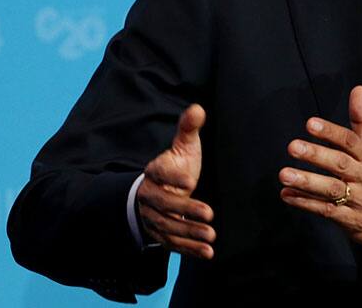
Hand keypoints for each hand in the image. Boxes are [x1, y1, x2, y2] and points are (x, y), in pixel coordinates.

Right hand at [136, 104, 215, 258]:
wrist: (158, 189)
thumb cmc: (175, 165)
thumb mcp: (182, 146)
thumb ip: (188, 129)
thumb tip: (198, 109)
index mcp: (153, 173)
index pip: (159, 175)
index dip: (172, 178)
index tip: (190, 181)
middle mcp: (150, 197)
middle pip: (165, 205)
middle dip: (186, 210)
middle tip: (209, 213)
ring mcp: (154, 217)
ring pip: (169, 227)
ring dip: (190, 233)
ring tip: (212, 235)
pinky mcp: (162, 234)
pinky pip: (173, 243)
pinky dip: (190, 249)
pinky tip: (208, 252)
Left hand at [279, 86, 361, 262]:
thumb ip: (361, 120)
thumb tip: (358, 89)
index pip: (350, 142)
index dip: (331, 132)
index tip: (310, 123)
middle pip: (340, 164)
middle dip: (316, 155)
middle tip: (292, 146)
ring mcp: (358, 200)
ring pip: (331, 189)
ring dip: (307, 182)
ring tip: (284, 174)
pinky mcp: (349, 220)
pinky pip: (326, 211)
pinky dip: (306, 203)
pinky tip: (287, 194)